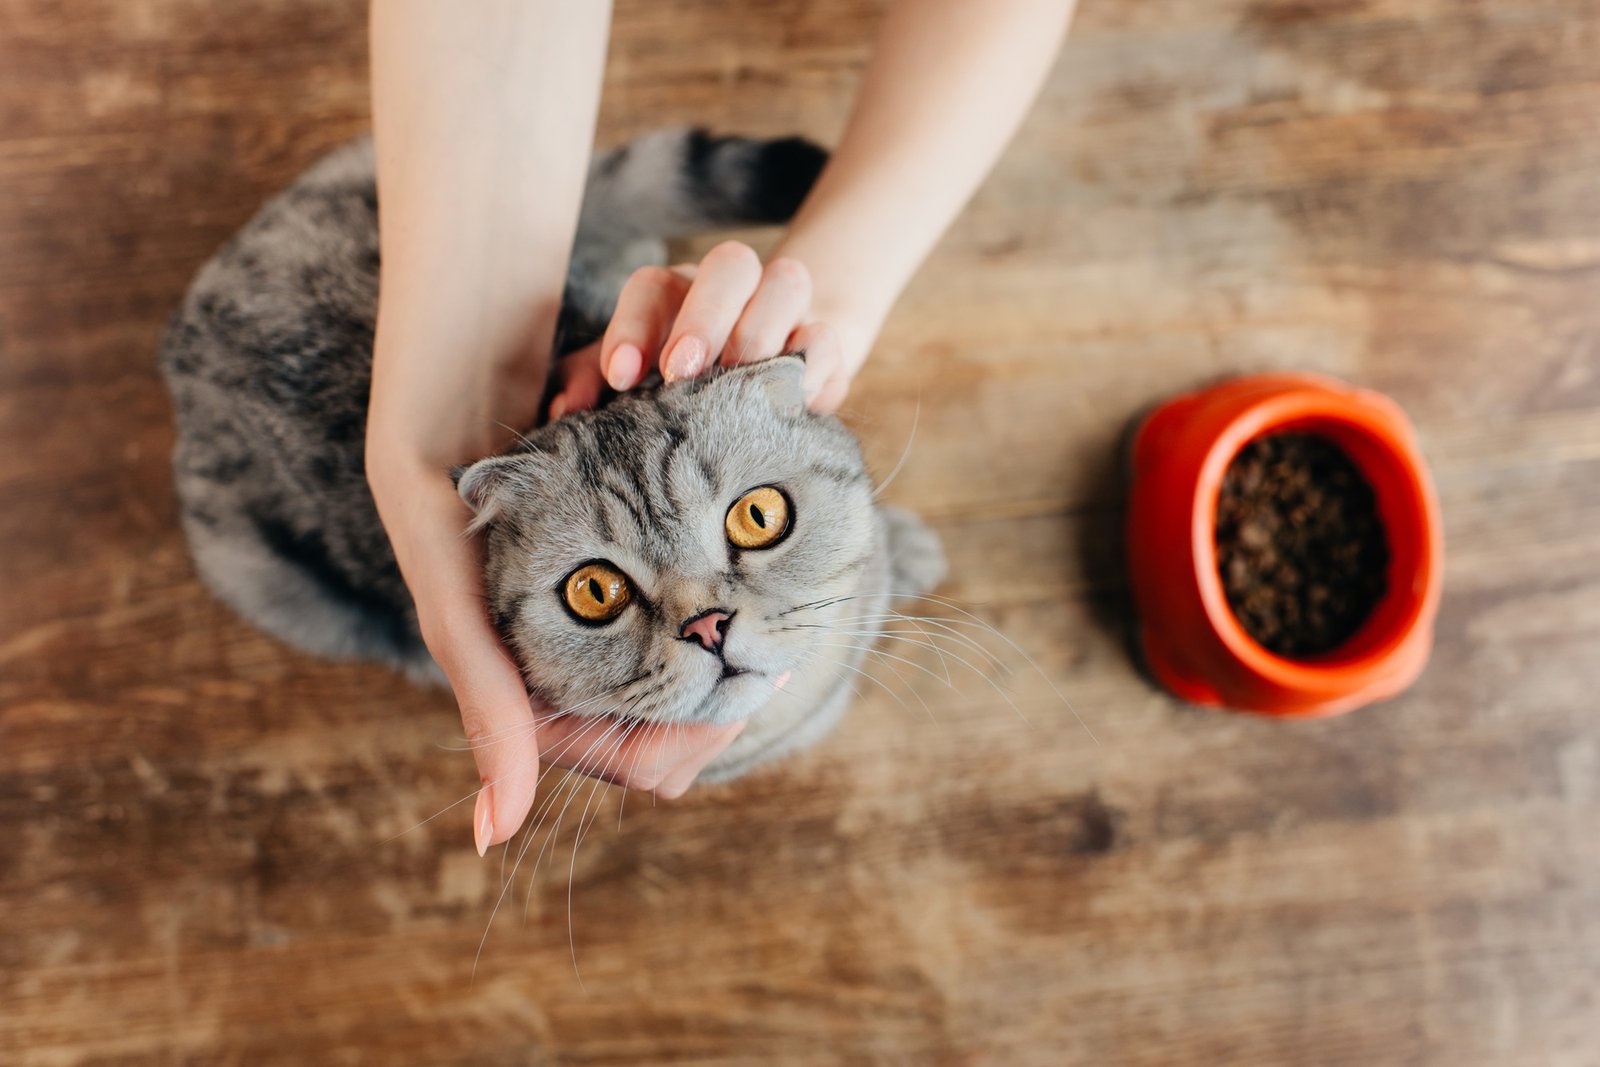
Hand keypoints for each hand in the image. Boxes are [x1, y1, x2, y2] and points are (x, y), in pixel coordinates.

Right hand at [366, 453, 747, 854]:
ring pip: (690, 667)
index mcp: (531, 688)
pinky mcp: (628, 559)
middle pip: (674, 721)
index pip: (632, 757)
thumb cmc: (438, 499)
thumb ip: (489, 710)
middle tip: (773, 647)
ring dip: (726, 646)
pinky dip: (713, 587)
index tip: (749, 689)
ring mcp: (604, 609)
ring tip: (771, 610)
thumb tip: (494, 835)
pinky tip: (745, 552)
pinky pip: (687, 600)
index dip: (691, 739)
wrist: (455, 374)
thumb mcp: (461, 607)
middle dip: (722, 693)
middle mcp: (573, 657)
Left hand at [548, 241, 868, 417]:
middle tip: (682, 371)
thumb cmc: (679, 391)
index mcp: (677, 295)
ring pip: (788, 280)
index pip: (653, 286)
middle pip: (729, 264)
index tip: (623, 376)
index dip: (634, 325)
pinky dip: (813, 362)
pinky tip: (791, 398)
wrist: (760, 399)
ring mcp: (786, 311)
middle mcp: (734, 290)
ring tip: (737, 381)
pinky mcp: (825, 346)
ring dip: (760, 329)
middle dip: (704, 314)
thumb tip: (563, 410)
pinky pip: (829, 337)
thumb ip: (591, 388)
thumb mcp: (630, 387)